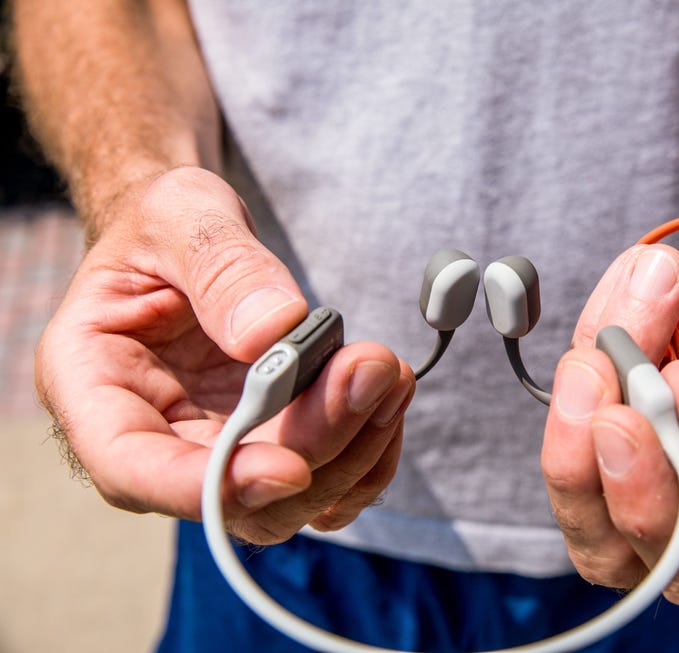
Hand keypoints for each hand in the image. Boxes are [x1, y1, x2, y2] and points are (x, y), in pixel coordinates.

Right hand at [35, 167, 414, 543]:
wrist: (190, 243)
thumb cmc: (164, 228)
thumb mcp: (179, 216)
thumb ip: (220, 267)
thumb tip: (275, 332)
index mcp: (95, 387)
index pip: (133, 468)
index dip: (211, 486)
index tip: (289, 467)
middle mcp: (153, 438)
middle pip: (232, 496)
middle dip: (315, 445)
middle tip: (371, 371)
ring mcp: (214, 452)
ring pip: (289, 502)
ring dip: (354, 451)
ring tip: (389, 372)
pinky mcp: (267, 446)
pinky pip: (325, 480)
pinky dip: (368, 450)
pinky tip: (389, 391)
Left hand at [542, 241, 678, 606]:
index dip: (646, 510)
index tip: (622, 423)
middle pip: (606, 541)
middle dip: (582, 459)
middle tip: (591, 368)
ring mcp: (648, 478)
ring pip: (577, 466)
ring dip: (590, 378)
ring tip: (643, 295)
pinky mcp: (614, 427)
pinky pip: (577, 395)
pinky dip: (596, 335)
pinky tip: (639, 284)